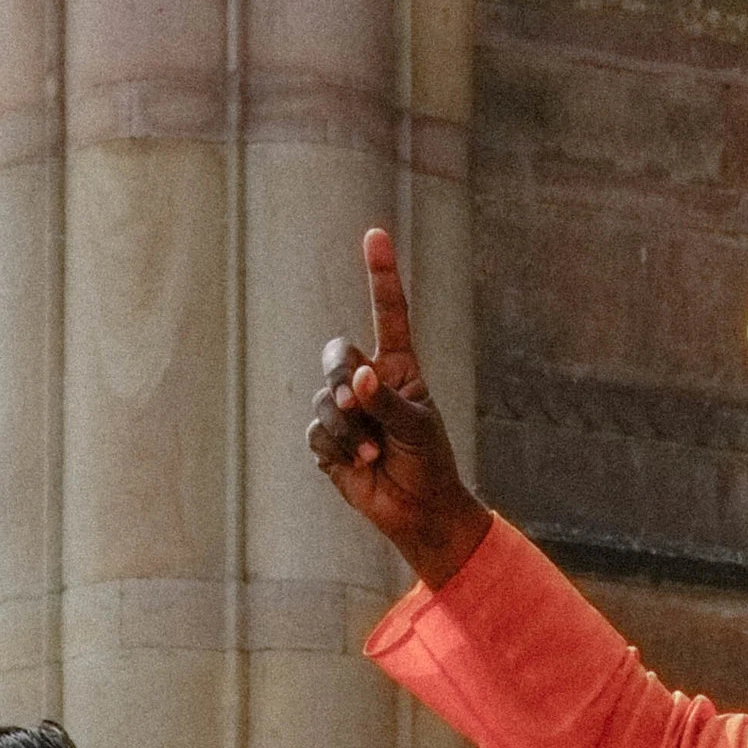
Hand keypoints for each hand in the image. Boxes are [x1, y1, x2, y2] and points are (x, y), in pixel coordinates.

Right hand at [308, 227, 491, 588]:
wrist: (421, 512)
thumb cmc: (430, 464)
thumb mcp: (417, 427)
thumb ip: (385, 400)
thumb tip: (357, 378)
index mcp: (398, 367)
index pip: (387, 313)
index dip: (380, 275)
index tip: (376, 234)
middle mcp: (367, 382)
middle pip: (336, 354)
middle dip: (341, 377)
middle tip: (356, 403)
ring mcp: (345, 412)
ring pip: (323, 399)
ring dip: (346, 428)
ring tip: (372, 452)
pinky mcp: (328, 444)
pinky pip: (316, 433)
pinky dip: (337, 449)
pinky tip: (360, 465)